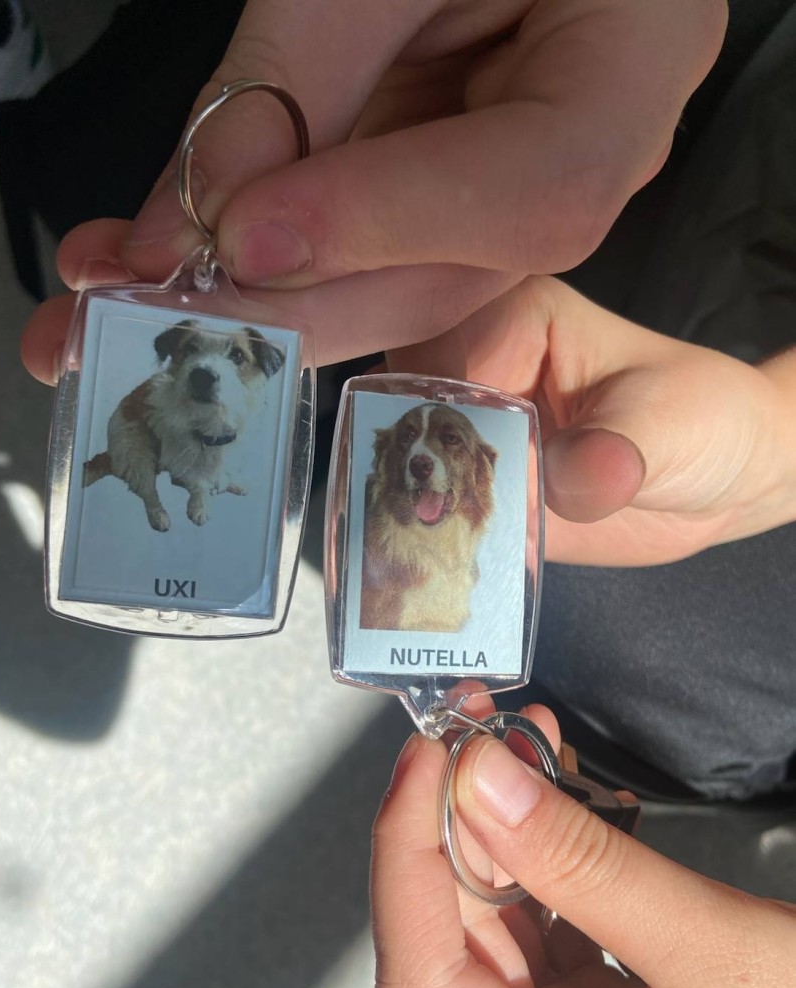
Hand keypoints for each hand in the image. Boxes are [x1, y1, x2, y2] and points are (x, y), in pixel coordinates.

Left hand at [21, 0, 725, 382]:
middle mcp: (592, 148)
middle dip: (290, 307)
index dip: (386, 226)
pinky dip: (260, 260)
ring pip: (395, 283)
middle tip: (141, 311)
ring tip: (118, 294)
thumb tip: (202, 224)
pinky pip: (359, 246)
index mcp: (631, 63)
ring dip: (255, 302)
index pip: (535, 189)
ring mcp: (516, 177)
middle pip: (452, 275)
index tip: (243, 240)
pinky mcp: (442, 187)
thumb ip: (302, 69)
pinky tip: (165, 260)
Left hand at [372, 701, 795, 987]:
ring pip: (493, 935)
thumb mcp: (725, 964)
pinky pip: (542, 932)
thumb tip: (485, 782)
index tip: (424, 765)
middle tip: (472, 735)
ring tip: (514, 749)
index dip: (408, 863)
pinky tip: (548, 802)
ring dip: (496, 835)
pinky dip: (542, 861)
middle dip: (452, 829)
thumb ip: (592, 871)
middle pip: (452, 952)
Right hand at [387, 276, 795, 564]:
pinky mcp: (467, 476)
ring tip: (428, 527)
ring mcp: (465, 423)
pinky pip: (419, 500)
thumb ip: (616, 452)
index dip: (434, 414)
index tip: (458, 465)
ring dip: (402, 498)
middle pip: (396, 404)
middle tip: (429, 505)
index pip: (434, 356)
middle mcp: (475, 362)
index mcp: (513, 317)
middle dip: (404, 460)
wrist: (715, 479)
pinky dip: (418, 526)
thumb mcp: (671, 427)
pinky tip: (431, 546)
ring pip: (396, 455)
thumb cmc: (700, 421)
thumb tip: (570, 478)